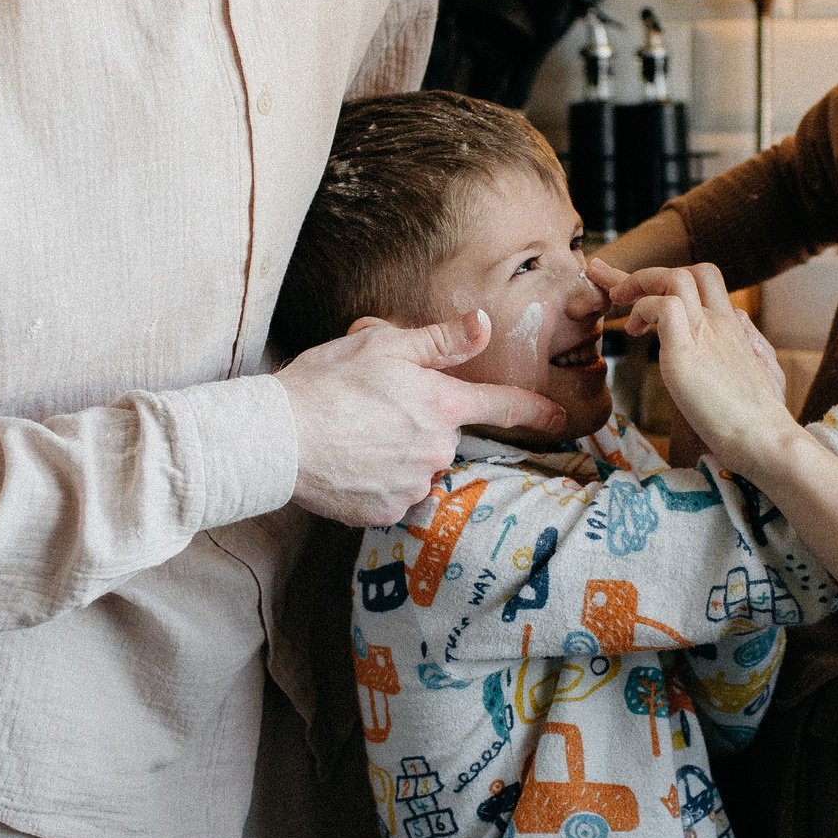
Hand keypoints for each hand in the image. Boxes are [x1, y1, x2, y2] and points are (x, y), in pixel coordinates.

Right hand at [278, 313, 563, 524]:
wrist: (277, 439)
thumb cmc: (326, 384)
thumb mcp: (382, 345)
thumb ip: (440, 341)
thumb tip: (484, 325)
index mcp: (441, 405)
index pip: (503, 407)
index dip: (536, 411)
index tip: (559, 417)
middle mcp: (437, 449)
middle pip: (447, 437)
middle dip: (421, 424)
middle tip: (375, 410)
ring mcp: (414, 485)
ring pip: (422, 467)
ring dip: (401, 455)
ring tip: (358, 438)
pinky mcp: (388, 512)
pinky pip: (398, 495)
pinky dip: (381, 482)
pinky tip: (352, 465)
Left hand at [624, 263, 804, 474]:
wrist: (764, 439)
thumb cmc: (754, 420)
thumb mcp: (751, 374)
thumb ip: (741, 348)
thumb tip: (735, 324)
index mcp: (732, 329)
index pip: (701, 285)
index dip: (665, 280)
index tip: (634, 290)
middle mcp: (721, 323)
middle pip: (690, 272)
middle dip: (647, 275)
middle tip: (619, 293)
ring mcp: (706, 333)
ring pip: (676, 278)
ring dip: (640, 284)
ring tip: (621, 306)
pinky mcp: (688, 351)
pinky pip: (666, 306)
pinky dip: (644, 309)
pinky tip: (636, 331)